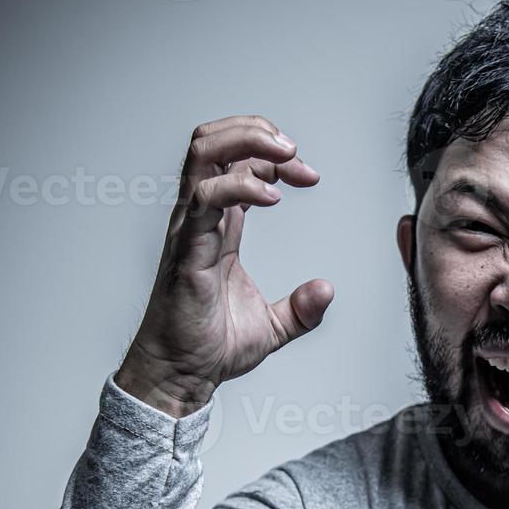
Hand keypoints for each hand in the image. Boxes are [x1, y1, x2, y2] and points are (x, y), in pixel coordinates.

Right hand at [115, 115, 334, 417]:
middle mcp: (199, 220)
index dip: (275, 159)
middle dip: (255, 131)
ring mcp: (189, 230)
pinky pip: (206, 198)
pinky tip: (272, 199)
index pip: (237, 166)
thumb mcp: (274, 327)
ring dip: (246, 142)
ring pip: (202, 153)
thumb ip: (302, 308)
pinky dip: (241, 187)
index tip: (310, 175)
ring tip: (284, 156)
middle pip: (213, 143)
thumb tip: (326, 289)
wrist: (182, 377)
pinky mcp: (187, 249)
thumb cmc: (210, 349)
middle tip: (293, 150)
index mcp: (217, 228)